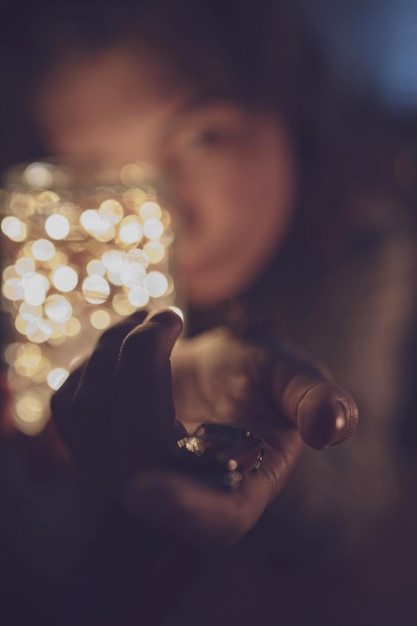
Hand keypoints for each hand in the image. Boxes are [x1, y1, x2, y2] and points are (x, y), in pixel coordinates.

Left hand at [52, 308, 357, 543]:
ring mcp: (124, 476)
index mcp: (234, 493)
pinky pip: (70, 404)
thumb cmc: (263, 383)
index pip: (209, 522)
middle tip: (171, 316)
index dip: (180, 510)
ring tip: (155, 323)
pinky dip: (95, 357)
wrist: (221, 377)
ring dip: (115, 350)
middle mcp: (175, 495)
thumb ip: (318, 401)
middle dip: (143, 359)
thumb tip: (334, 426)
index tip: (147, 486)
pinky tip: (129, 339)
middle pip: (133, 440)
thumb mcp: (297, 382)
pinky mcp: (91, 447)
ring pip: (90, 418)